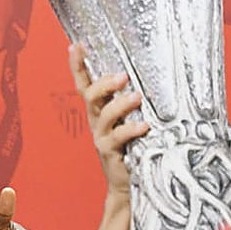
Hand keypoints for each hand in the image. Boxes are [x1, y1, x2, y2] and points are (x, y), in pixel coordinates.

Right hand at [69, 43, 148, 198]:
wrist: (128, 183)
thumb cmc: (133, 146)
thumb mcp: (130, 120)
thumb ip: (134, 101)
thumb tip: (154, 77)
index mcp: (100, 110)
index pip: (85, 84)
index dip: (78, 66)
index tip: (76, 46)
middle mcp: (97, 121)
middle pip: (91, 96)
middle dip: (105, 84)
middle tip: (123, 76)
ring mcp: (102, 137)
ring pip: (104, 115)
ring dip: (120, 104)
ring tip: (137, 97)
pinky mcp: (110, 152)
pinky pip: (117, 138)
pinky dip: (130, 129)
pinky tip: (143, 126)